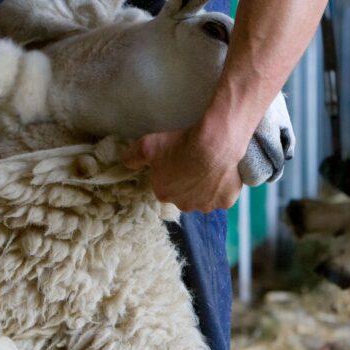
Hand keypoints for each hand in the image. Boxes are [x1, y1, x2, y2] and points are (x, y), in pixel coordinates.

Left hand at [122, 125, 245, 211]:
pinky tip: (223, 172)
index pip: (164, 186)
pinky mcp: (225, 202)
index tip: (178, 159)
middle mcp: (183, 205)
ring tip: (210, 166)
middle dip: (187, 183)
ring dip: (205, 188)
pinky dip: (224, 187)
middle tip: (193, 162)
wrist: (214, 143)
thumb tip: (124, 162)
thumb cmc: (180, 144)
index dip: (171, 173)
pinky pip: (224, 196)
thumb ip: (133, 156)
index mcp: (163, 194)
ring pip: (204, 198)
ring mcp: (206, 206)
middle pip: (184, 195)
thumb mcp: (147, 145)